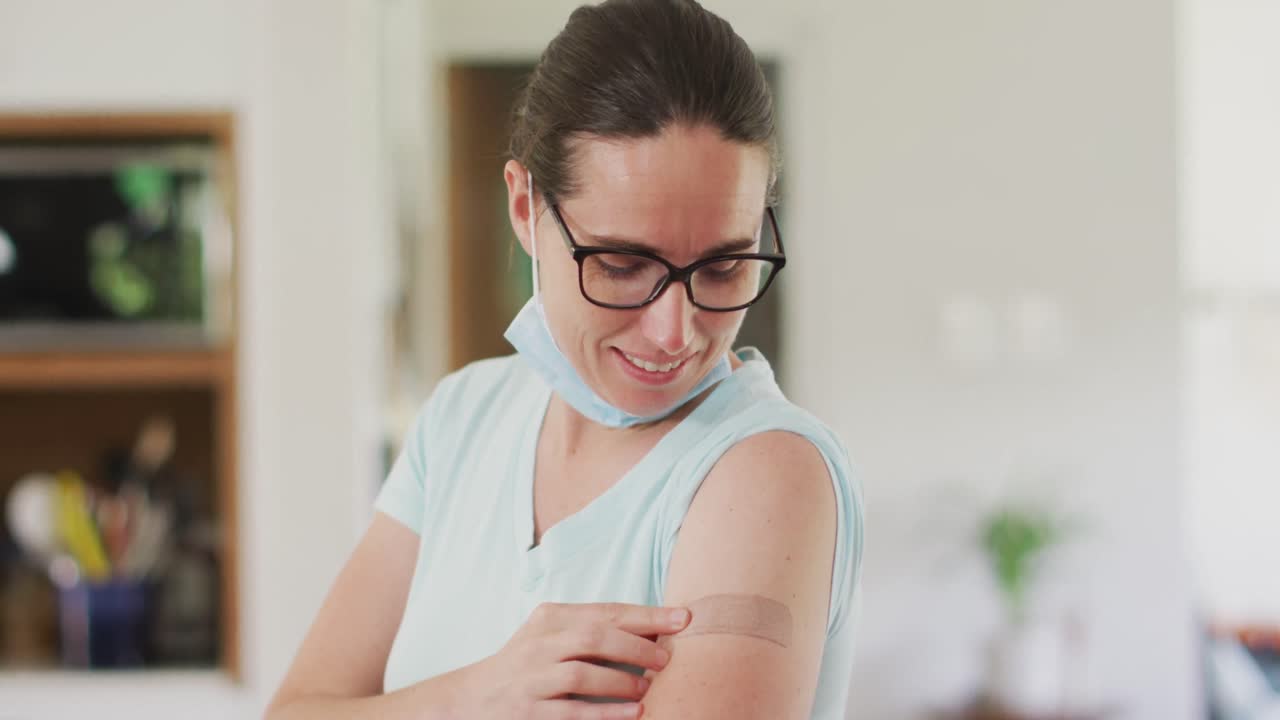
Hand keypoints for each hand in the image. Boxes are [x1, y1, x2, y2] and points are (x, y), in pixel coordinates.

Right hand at [458, 601, 690, 719]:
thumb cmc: (527, 664)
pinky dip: (605, 712)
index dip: (647, 615)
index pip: (605, 612)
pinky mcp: (528, 711)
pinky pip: (572, 711)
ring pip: (582, 673)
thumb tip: (655, 629)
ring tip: (650, 687)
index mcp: (550, 618)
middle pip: (595, 637)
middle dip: (637, 647)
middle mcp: (539, 643)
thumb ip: (593, 629)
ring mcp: (531, 678)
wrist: (472, 698)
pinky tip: (633, 713)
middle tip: (668, 659)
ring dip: (622, 681)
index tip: (683, 619)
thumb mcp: (552, 636)